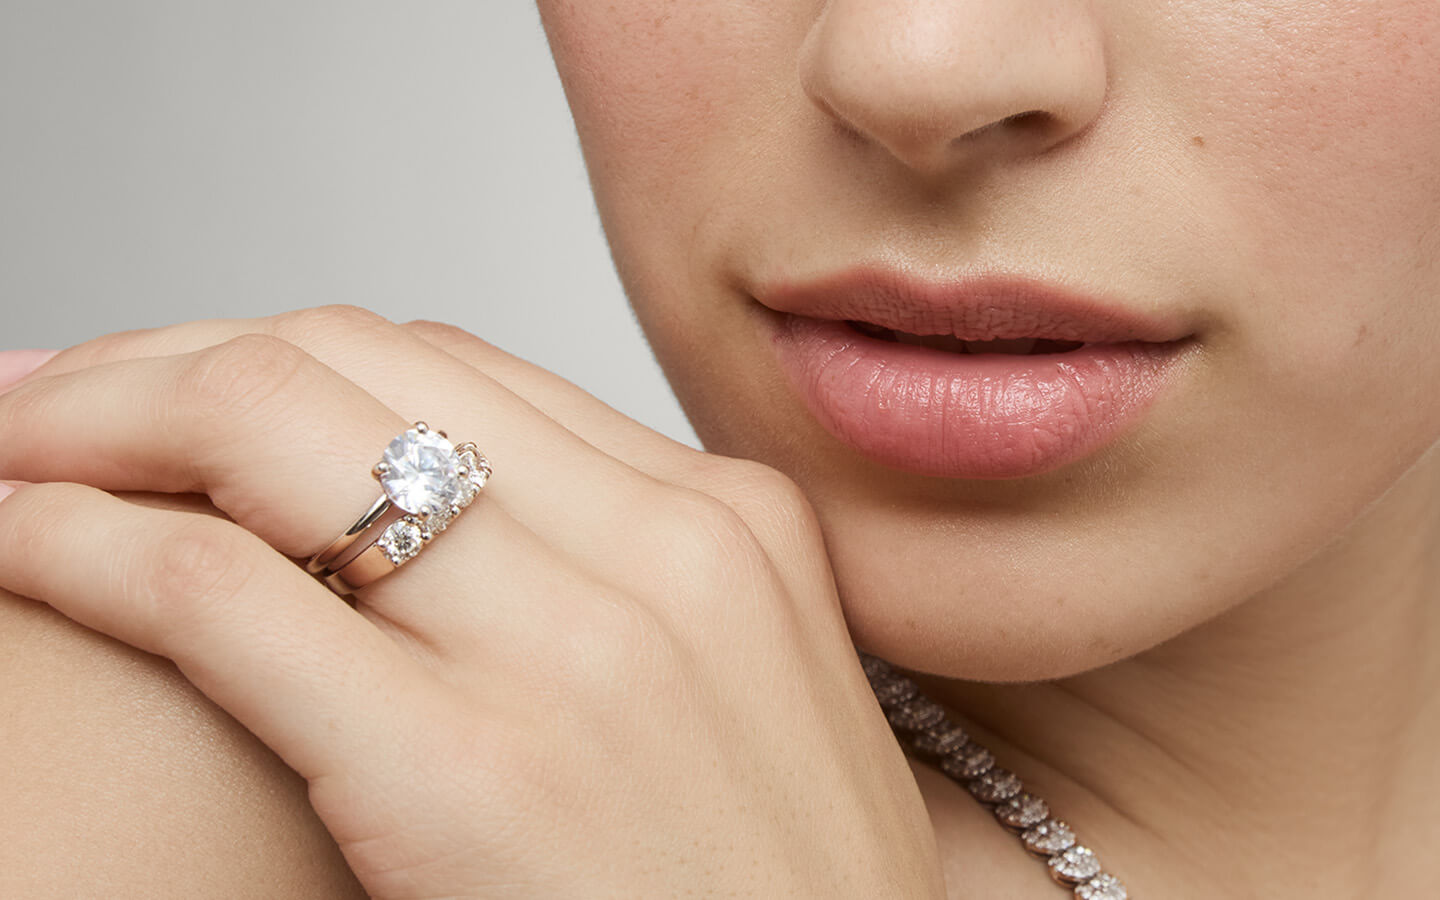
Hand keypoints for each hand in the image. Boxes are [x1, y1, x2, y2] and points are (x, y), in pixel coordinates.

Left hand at [0, 306, 944, 898]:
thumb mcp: (735, 693)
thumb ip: (614, 575)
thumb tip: (432, 509)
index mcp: (727, 520)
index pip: (448, 364)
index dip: (280, 355)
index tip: (178, 387)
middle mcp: (662, 550)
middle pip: (348, 358)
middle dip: (166, 360)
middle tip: (53, 400)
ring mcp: (574, 655)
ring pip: (270, 425)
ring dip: (99, 421)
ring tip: (14, 452)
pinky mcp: (467, 775)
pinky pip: (220, 592)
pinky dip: (81, 546)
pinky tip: (16, 543)